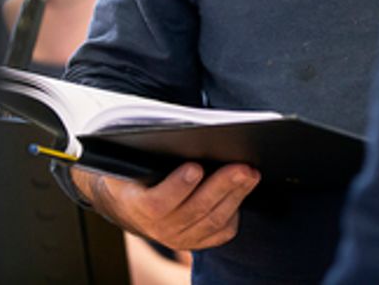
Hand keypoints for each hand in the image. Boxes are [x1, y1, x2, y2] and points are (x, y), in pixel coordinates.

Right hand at [73, 162, 260, 250]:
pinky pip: (220, 233)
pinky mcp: (195, 242)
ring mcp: (178, 238)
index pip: (157, 203)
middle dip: (222, 186)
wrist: (128, 205)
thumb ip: (145, 150)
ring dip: (235, 196)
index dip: (178, 186)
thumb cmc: (133, 173)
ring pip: (213, 220)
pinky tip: (242, 193)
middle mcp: (157, 228)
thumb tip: (175, 135)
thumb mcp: (128, 160)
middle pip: (196, 210)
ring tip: (251, 174)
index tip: (196, 167)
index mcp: (135, 205)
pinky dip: (234, 213)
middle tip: (243, 167)